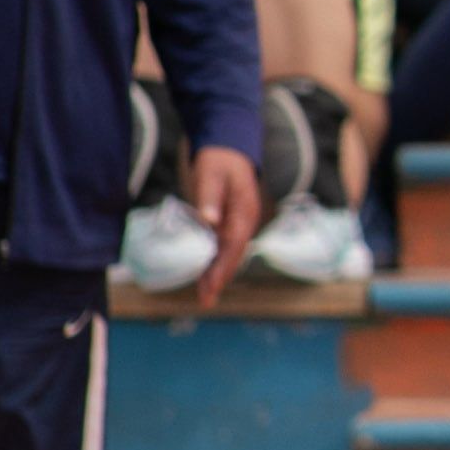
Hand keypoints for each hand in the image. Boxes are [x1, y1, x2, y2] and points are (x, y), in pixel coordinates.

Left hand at [190, 146, 260, 303]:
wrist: (229, 148)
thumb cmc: (218, 160)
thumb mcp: (211, 175)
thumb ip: (210, 197)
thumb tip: (209, 221)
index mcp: (243, 211)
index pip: (233, 245)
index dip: (222, 267)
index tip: (211, 286)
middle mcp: (244, 221)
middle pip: (233, 254)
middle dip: (220, 278)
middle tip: (206, 301)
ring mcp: (238, 223)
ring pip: (228, 253)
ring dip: (217, 273)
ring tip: (205, 296)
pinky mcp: (229, 222)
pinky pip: (223, 246)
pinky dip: (215, 261)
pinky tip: (206, 273)